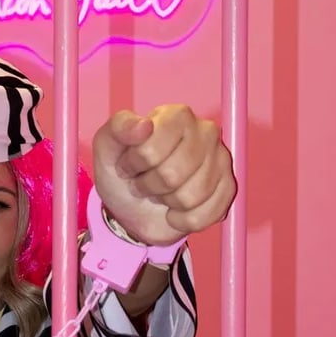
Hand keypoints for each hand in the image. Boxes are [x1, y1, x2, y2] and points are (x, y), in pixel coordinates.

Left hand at [92, 105, 235, 244]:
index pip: (151, 151)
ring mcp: (221, 160)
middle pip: (172, 175)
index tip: (128, 165)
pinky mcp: (228, 188)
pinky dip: (182, 220)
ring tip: (161, 193)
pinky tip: (176, 209)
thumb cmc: (123, 171)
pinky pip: (204, 215)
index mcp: (176, 116)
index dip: (134, 165)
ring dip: (167, 203)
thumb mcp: (107, 147)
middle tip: (144, 182)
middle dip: (150, 186)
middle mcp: (205, 132)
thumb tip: (143, 125)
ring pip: (190, 197)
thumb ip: (119, 129)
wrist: (132, 207)